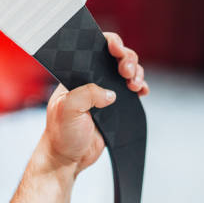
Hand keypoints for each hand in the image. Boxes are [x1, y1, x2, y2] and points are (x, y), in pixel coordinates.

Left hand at [38, 33, 147, 174]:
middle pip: (116, 57)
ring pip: (127, 71)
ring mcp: (104, 91)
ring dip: (136, 73)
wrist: (68, 158)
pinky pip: (132, 90)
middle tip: (127, 72)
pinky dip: (140, 87)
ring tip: (135, 85)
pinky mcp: (115, 106)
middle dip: (127, 58)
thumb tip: (110, 94)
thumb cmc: (62, 133)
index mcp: (77, 74)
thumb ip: (87, 94)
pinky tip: (142, 91)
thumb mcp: (69, 109)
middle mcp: (91, 79)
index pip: (95, 48)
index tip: (116, 49)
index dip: (110, 43)